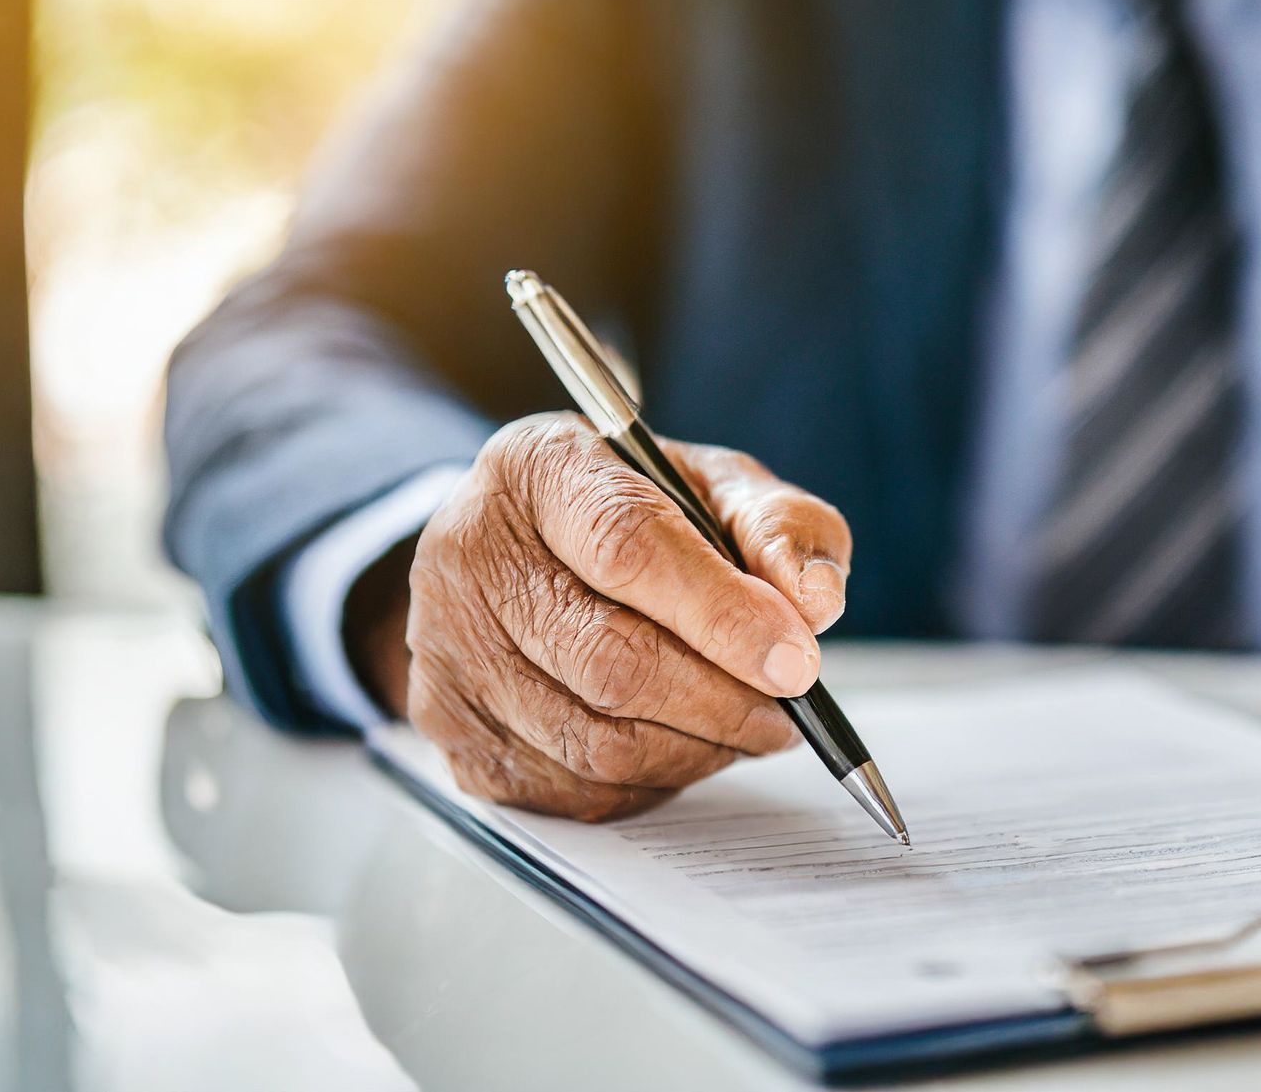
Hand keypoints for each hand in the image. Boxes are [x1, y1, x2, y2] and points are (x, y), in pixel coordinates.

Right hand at [359, 411, 851, 819]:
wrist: (520, 548)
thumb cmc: (630, 513)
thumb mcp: (714, 487)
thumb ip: (779, 527)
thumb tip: (813, 603)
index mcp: (540, 470)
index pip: (627, 547)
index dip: (723, 614)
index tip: (799, 661)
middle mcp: (471, 556)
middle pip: (612, 662)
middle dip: (725, 700)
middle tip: (790, 710)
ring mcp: (447, 651)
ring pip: (595, 743)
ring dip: (698, 750)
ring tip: (750, 727)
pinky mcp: (451, 730)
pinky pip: (572, 791)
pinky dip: (651, 782)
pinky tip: (685, 747)